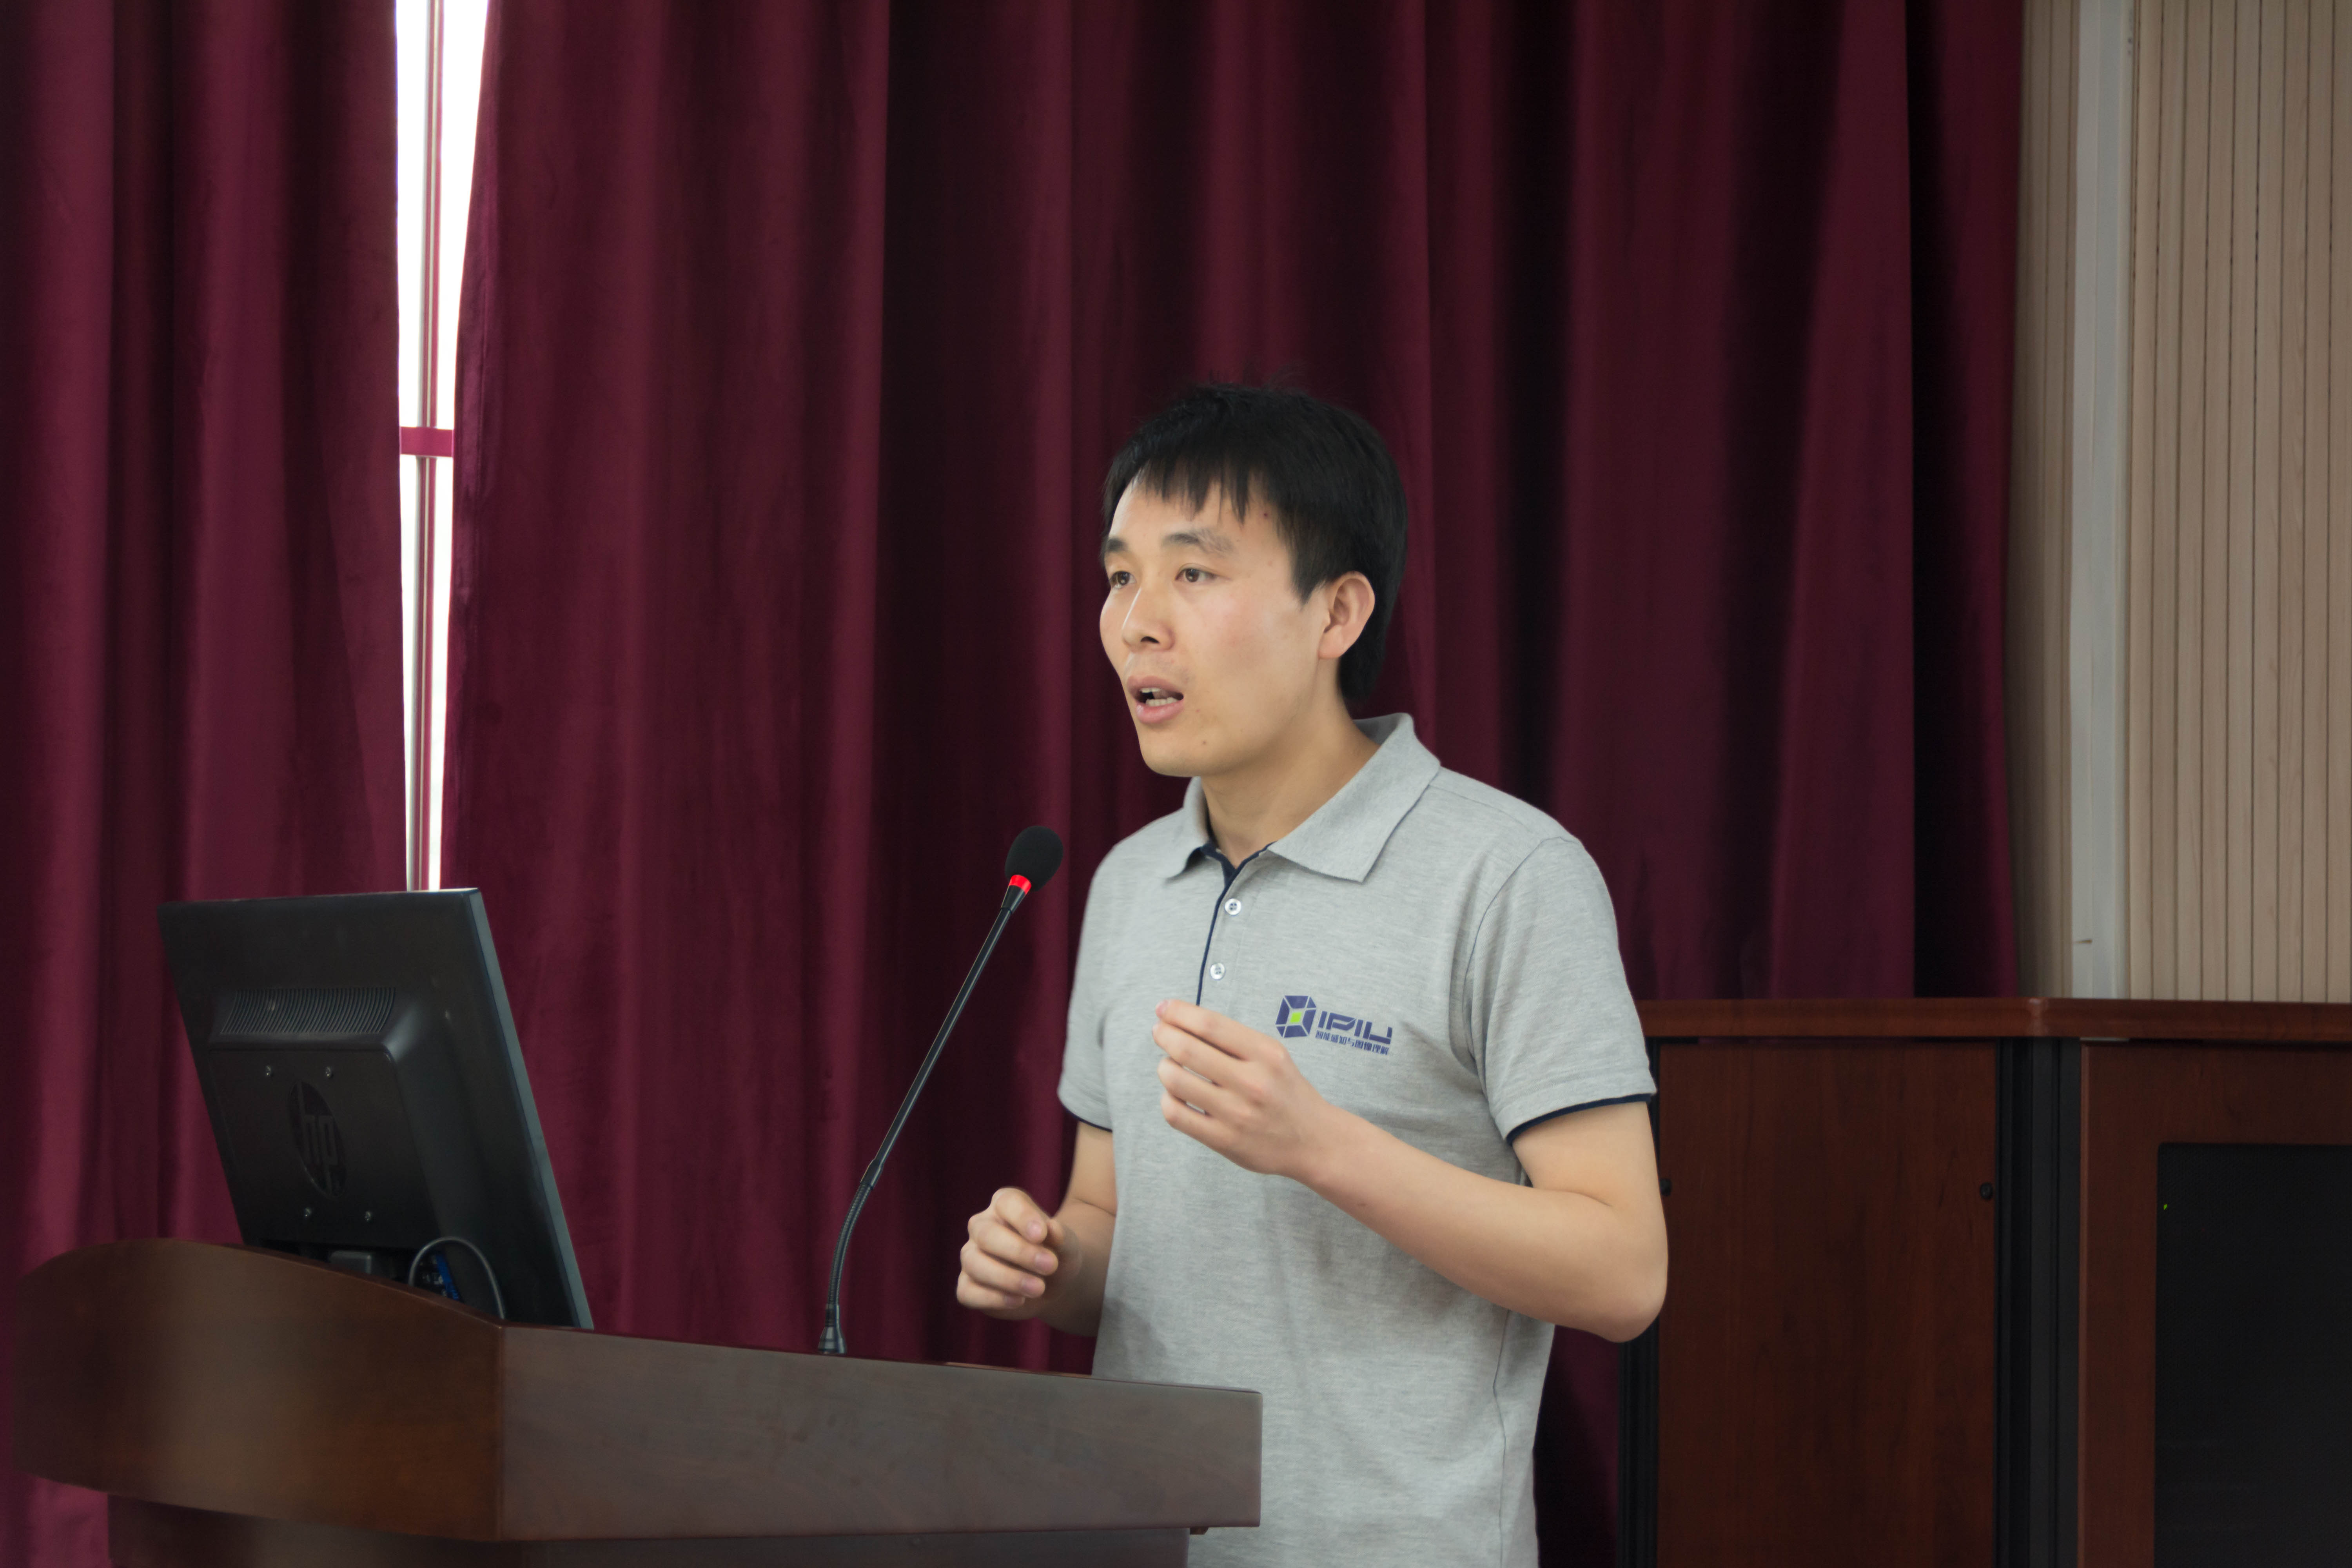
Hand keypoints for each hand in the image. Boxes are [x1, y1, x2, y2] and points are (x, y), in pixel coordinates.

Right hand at [956, 1187, 1075, 1319]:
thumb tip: (1053, 1229)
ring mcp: (971, 1255)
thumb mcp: (1066, 1244)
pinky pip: (968, 1291)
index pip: (1007, 1202)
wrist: (1052, 1283)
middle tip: (1050, 1266)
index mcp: (1005, 1204)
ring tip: (1038, 1289)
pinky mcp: (967, 1286)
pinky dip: (992, 1298)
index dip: (1023, 1217)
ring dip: (1007, 1278)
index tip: (1041, 1234)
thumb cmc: (1056, 1254)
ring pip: (974, 1263)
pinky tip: (1018, 1301)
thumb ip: (1061, 1236)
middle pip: (987, 1233)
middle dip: (1018, 1251)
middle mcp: (982, 1226)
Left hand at [1152, 998, 1351, 1181]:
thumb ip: (1234, 1040)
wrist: (1314, 1141)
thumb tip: (1183, 1019)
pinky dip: (1167, 1098)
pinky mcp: (1224, 1140)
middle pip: (1187, 1049)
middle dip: (1164, 1034)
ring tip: (1169, 1064)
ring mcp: (1236, 1113)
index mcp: (1266, 1054)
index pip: (1210, 1024)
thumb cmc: (1287, 1093)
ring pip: (1175, 1080)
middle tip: (1159, 1031)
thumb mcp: (1273, 1056)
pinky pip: (1176, 1114)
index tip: (1163, 1008)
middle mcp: (1252, 1082)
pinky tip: (1175, 1094)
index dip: (1179, 1012)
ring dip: (1164, 1067)